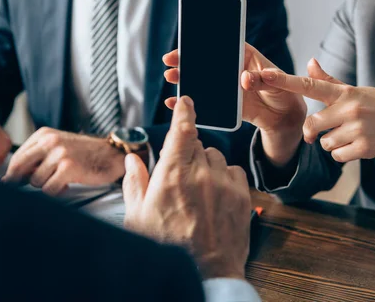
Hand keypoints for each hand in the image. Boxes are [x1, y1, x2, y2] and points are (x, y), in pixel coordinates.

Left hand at [2, 128, 124, 194]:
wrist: (113, 154)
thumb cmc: (85, 153)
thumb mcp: (58, 146)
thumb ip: (36, 156)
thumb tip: (9, 178)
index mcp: (44, 134)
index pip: (16, 158)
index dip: (13, 174)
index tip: (15, 183)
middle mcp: (50, 141)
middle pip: (18, 169)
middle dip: (22, 182)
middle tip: (35, 185)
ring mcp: (60, 154)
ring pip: (35, 181)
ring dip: (45, 186)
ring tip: (59, 181)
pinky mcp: (69, 167)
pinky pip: (49, 189)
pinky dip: (57, 191)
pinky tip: (67, 185)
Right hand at [123, 96, 250, 279]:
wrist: (206, 273)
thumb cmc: (167, 247)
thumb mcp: (138, 217)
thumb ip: (134, 183)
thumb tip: (133, 158)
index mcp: (172, 176)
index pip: (182, 130)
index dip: (185, 110)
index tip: (187, 100)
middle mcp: (201, 175)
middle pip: (196, 143)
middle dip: (187, 151)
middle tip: (180, 174)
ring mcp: (224, 185)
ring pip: (215, 156)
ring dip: (206, 164)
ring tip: (198, 190)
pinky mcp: (242, 196)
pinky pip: (234, 171)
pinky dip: (225, 176)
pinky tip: (215, 194)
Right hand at [162, 44, 306, 166]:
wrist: (285, 117)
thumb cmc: (285, 91)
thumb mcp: (278, 82)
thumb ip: (263, 78)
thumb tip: (245, 78)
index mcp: (245, 56)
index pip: (223, 44)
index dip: (205, 41)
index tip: (188, 41)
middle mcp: (233, 69)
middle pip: (207, 61)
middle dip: (187, 59)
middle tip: (171, 60)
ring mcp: (227, 87)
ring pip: (203, 80)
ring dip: (185, 78)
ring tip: (172, 77)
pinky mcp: (225, 105)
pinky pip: (206, 100)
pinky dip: (191, 101)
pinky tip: (175, 101)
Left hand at [261, 59, 374, 165]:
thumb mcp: (358, 90)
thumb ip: (329, 81)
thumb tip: (309, 62)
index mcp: (346, 92)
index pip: (309, 85)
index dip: (284, 81)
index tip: (263, 76)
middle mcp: (350, 109)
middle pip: (311, 125)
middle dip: (314, 132)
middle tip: (324, 129)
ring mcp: (357, 130)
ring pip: (324, 143)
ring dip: (332, 143)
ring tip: (352, 134)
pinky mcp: (364, 149)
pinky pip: (337, 155)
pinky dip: (343, 153)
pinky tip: (359, 145)